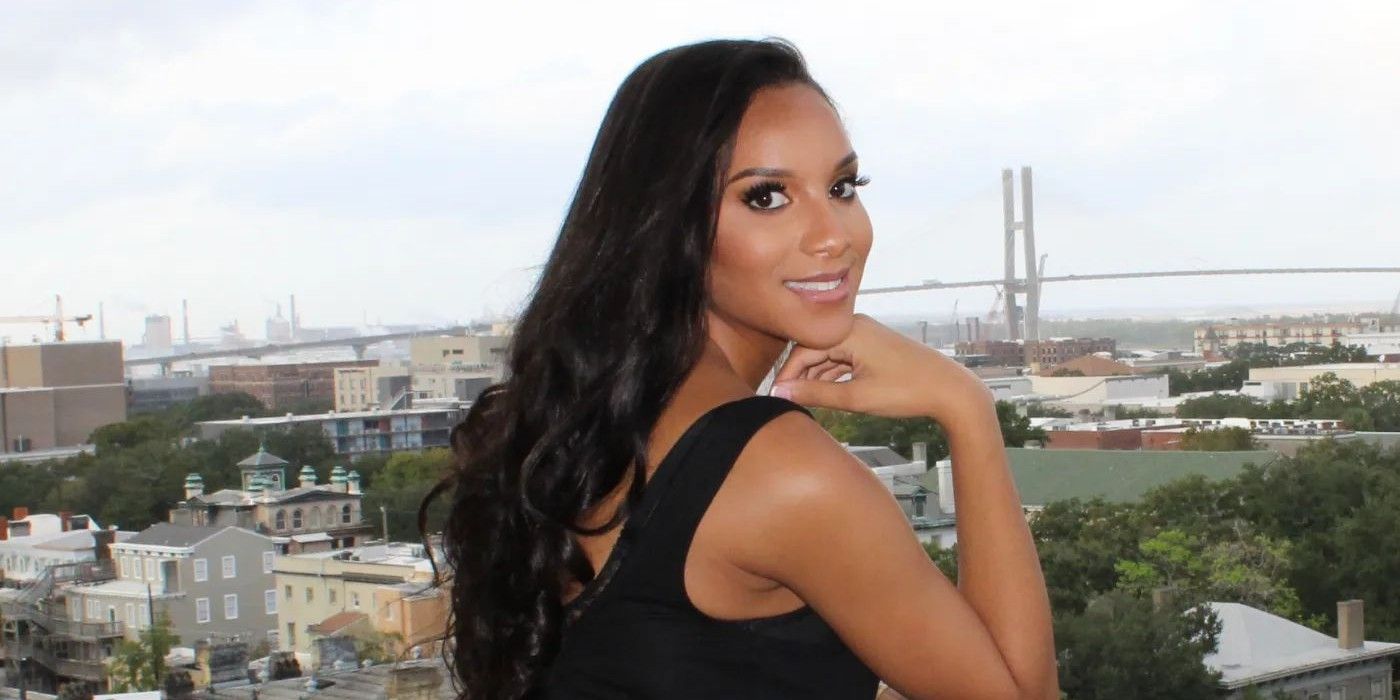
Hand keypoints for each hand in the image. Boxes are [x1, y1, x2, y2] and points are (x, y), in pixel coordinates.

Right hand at [771, 314, 995, 423]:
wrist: (950, 390)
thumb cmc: (906, 391)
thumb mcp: (856, 397)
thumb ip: (816, 395)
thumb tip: (782, 393)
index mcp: (849, 331)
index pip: (803, 350)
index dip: (786, 376)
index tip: (775, 397)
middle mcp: (855, 325)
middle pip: (813, 350)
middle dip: (800, 376)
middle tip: (787, 402)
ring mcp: (866, 334)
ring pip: (828, 355)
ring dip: (816, 378)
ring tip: (806, 403)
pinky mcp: (874, 345)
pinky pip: (843, 357)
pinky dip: (833, 375)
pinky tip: (827, 396)